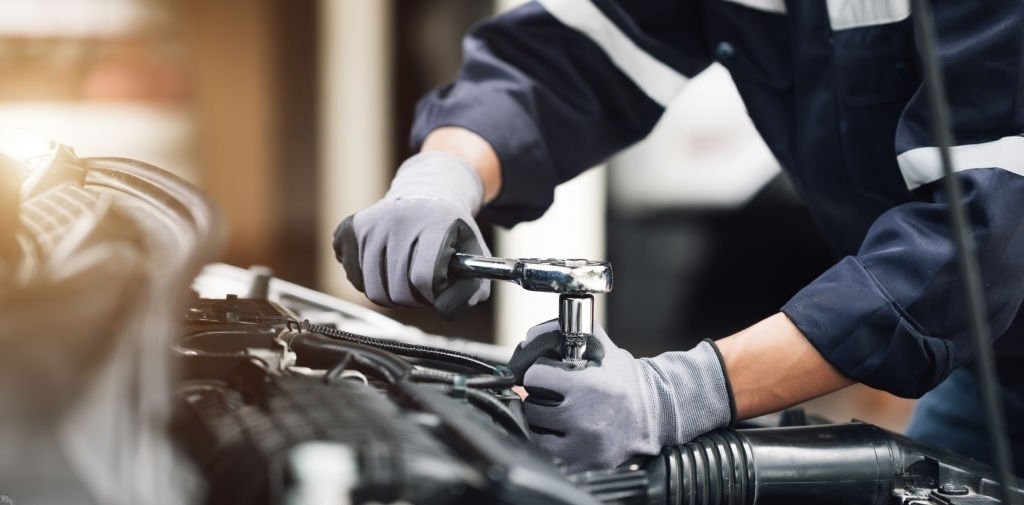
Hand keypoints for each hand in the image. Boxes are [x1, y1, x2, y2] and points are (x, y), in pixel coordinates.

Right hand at [333, 152, 489, 317]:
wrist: (426, 193)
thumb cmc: (450, 229)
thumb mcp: (474, 250)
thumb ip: (474, 285)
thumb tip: (448, 310)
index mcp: (434, 222)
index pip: (423, 277)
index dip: (432, 295)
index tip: (437, 292)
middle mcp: (398, 219)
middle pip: (396, 290)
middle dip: (414, 299)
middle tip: (422, 289)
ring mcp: (371, 224)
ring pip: (372, 290)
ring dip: (391, 295)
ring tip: (405, 280)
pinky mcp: (351, 229)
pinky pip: (354, 278)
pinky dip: (369, 282)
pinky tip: (384, 268)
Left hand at [507, 321, 733, 472]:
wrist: (655, 416)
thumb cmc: (626, 382)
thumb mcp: (604, 350)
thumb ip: (570, 334)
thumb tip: (533, 335)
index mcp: (588, 386)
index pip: (535, 377)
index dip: (538, 373)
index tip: (545, 374)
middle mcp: (584, 418)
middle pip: (532, 405)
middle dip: (538, 397)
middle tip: (550, 394)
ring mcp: (582, 445)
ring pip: (535, 431)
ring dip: (540, 421)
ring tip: (556, 412)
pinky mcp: (582, 463)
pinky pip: (546, 452)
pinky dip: (549, 441)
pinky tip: (562, 432)